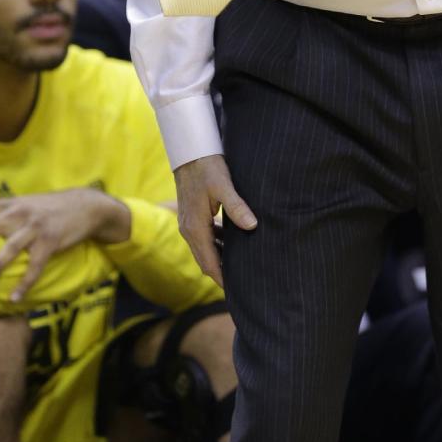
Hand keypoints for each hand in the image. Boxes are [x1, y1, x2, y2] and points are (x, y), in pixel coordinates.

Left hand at [0, 189, 129, 302]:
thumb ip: (5, 210)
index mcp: (12, 203)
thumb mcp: (27, 202)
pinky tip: (16, 297)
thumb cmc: (51, 207)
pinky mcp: (50, 241)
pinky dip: (24, 284)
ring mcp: (35, 227)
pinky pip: (34, 266)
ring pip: (9, 249)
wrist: (86, 205)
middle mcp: (20, 213)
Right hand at [174, 154, 256, 288]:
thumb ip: (237, 206)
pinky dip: (217, 244)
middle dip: (222, 273)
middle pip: (205, 261)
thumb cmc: (207, 166)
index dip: (223, 279)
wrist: (189, 151)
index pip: (209, 263)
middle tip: (243, 284)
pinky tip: (233, 242)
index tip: (238, 291)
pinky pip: (204, 238)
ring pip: (205, 250)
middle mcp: (188, 229)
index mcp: (195, 228)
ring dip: (220, 258)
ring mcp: (188, 223)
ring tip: (242, 265)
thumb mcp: (223, 185)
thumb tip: (252, 226)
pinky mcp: (191, 215)